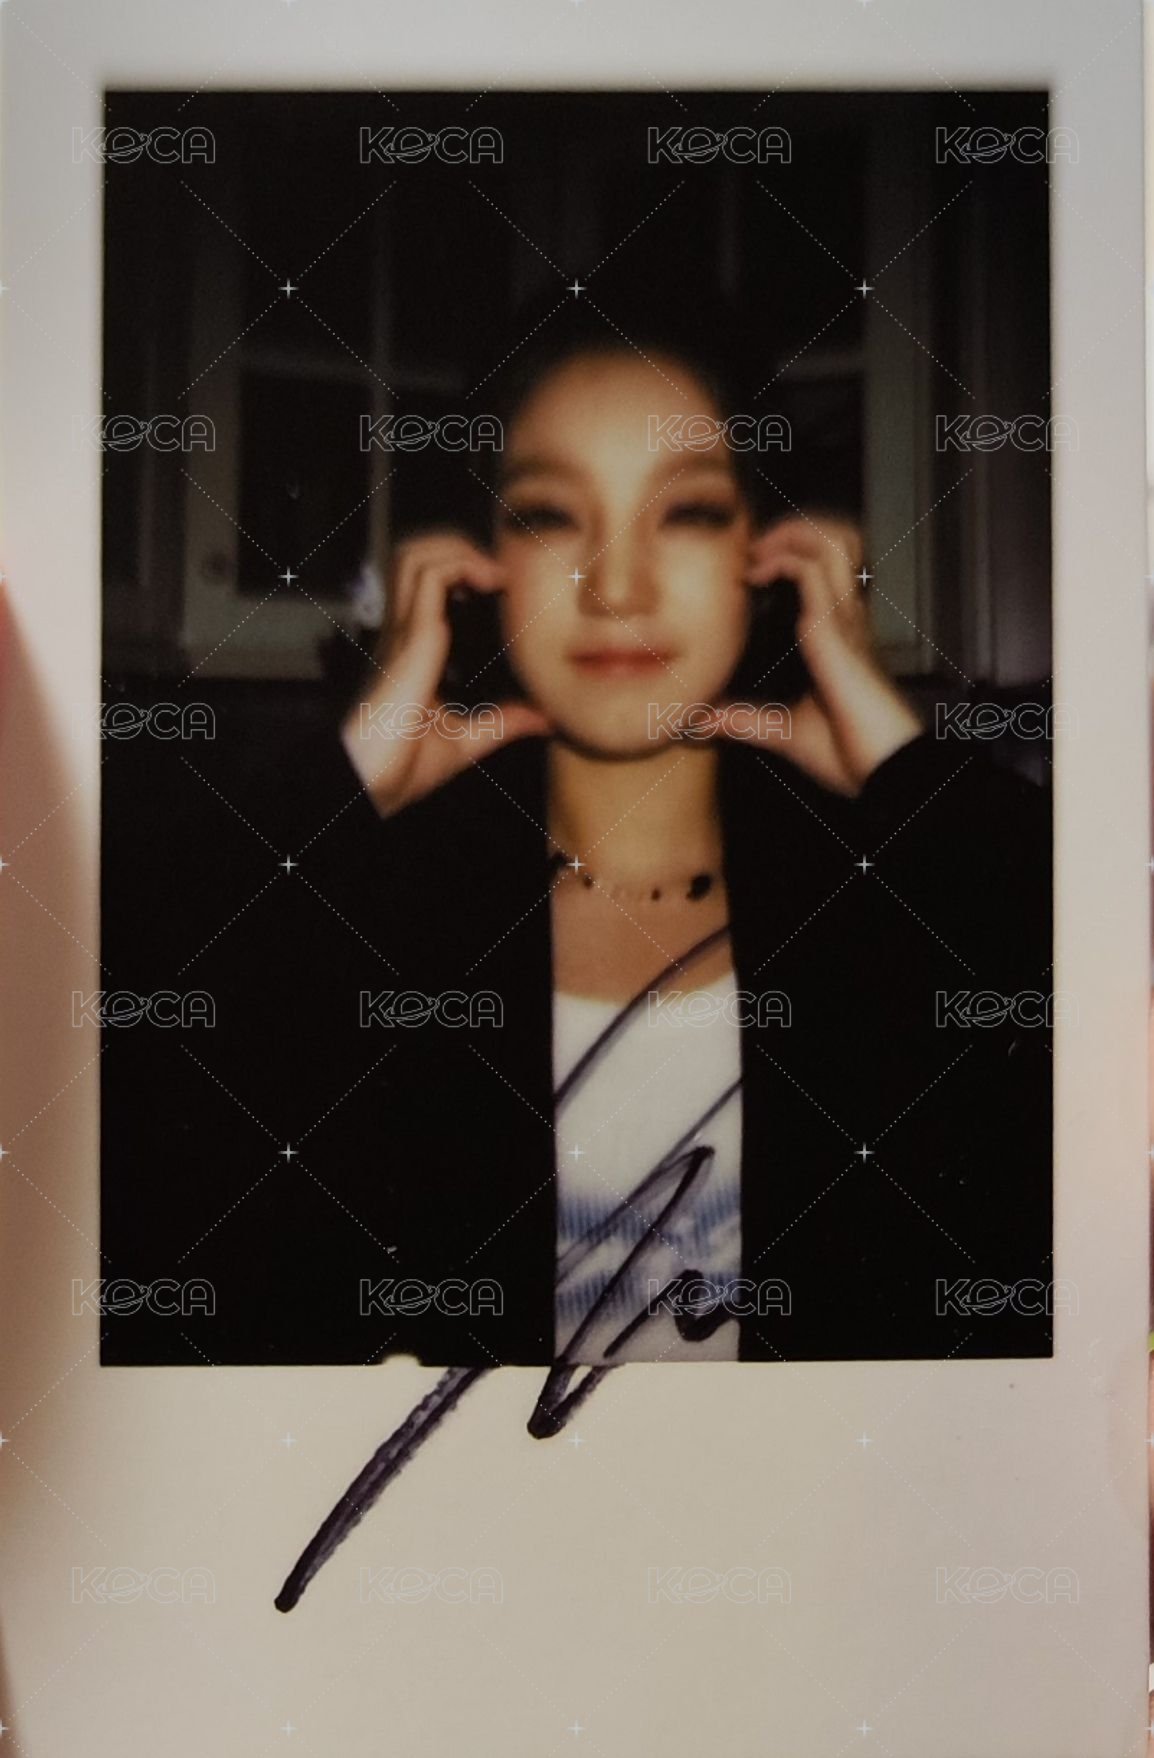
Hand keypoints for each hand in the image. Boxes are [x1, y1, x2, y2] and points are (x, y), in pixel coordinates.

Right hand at [340, 532, 550, 816]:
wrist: (373, 782)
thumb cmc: (403, 765)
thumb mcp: (466, 740)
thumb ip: (502, 723)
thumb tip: (543, 718)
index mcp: (413, 649)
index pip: (426, 583)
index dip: (459, 568)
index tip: (501, 583)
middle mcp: (405, 632)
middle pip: (416, 555)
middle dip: (458, 547)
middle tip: (498, 571)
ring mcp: (404, 631)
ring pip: (418, 554)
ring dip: (458, 548)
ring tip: (493, 571)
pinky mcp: (411, 638)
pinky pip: (431, 577)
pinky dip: (461, 565)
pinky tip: (490, 581)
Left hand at [711, 513, 921, 794]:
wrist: (884, 771)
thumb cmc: (851, 753)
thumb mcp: (783, 731)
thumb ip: (744, 721)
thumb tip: (702, 724)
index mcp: (840, 634)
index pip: (827, 568)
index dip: (793, 552)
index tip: (748, 569)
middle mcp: (847, 618)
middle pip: (835, 538)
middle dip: (790, 530)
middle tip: (751, 550)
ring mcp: (845, 618)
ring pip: (828, 539)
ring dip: (787, 534)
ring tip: (755, 554)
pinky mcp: (836, 627)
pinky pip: (812, 568)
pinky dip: (781, 558)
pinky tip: (755, 577)